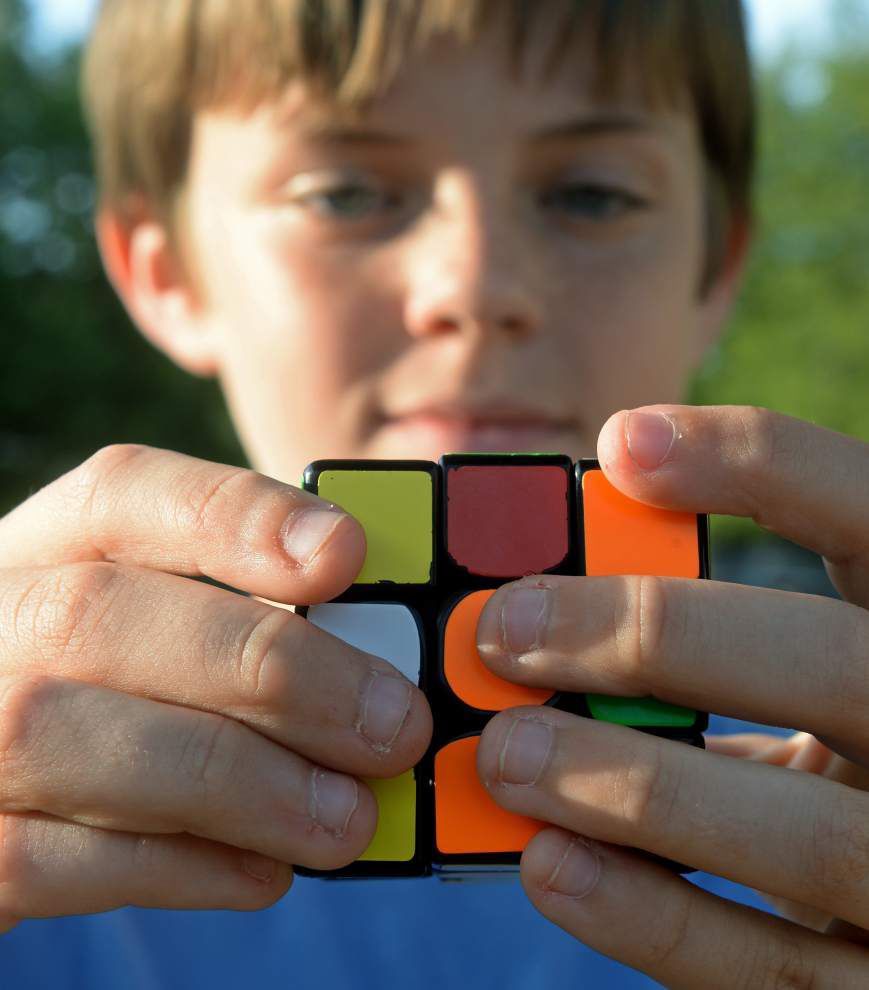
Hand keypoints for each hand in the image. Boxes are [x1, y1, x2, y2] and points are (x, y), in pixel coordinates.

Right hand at [0, 445, 431, 929]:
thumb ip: (252, 617)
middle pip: (98, 612)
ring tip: (347, 818)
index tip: (345, 553)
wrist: (6, 786)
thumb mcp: (166, 627)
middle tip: (391, 725)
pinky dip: (177, 867)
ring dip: (236, 783)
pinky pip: (43, 859)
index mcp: (47, 547)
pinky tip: (266, 870)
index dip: (235, 516)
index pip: (122, 492)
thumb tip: (387, 655)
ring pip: (62, 735)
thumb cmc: (120, 693)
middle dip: (268, 670)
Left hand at [474, 405, 868, 987]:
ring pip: (809, 836)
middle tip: (508, 626)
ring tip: (503, 754)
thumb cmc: (831, 773)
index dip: (756, 464)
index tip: (620, 442)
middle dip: (657, 635)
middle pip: (836, 663)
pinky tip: (550, 864)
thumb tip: (539, 612)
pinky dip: (652, 916)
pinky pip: (774, 971)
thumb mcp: (802, 692)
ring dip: (631, 787)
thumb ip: (717, 653)